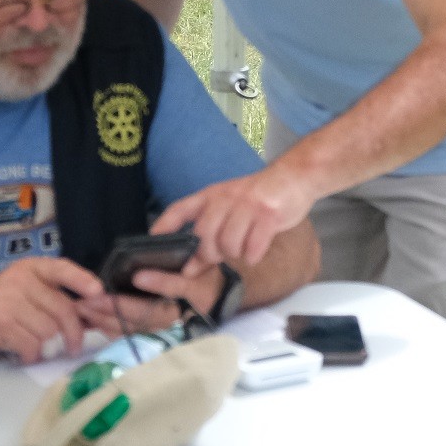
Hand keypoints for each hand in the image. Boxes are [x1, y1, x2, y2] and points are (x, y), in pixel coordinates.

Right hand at [0, 257, 105, 363]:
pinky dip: (31, 355)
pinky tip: (23, 353)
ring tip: (34, 345)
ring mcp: (8, 299)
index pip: (62, 268)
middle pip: (62, 309)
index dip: (82, 280)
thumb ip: (54, 300)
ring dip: (46, 346)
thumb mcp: (26, 293)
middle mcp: (20, 279)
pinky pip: (31, 344)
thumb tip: (91, 316)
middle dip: (73, 333)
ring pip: (48, 331)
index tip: (99, 293)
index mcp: (30, 268)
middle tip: (73, 347)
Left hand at [78, 264, 224, 338]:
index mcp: (196, 291)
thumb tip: (152, 240)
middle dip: (120, 307)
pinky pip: (130, 334)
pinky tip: (91, 319)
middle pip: (150, 314)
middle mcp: (182, 313)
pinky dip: (110, 328)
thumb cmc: (200, 271)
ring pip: (137, 327)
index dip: (160, 282)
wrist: (213, 297)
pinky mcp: (155, 333)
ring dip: (108, 319)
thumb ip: (178, 254)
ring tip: (84, 308)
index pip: (179, 287)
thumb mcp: (197, 258)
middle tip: (93, 298)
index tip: (138, 276)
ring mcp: (167, 327)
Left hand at [152, 165, 316, 267]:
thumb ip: (210, 234)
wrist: (293, 177)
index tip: (152, 245)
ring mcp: (247, 206)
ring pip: (228, 244)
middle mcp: (226, 199)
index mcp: (212, 195)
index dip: (163, 226)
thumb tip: (189, 268)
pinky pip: (252, 247)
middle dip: (209, 255)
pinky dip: (253, 255)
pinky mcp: (268, 215)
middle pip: (204, 237)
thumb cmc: (258, 198)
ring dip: (235, 254)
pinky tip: (256, 251)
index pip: (180, 209)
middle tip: (221, 255)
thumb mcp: (229, 207)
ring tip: (243, 249)